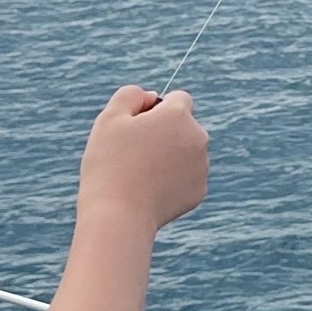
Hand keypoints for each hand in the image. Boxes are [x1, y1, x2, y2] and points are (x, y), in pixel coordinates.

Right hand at [77, 86, 209, 237]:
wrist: (118, 215)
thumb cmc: (110, 164)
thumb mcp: (109, 119)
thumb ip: (130, 95)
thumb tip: (152, 97)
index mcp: (179, 115)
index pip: (178, 99)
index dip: (156, 110)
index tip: (137, 127)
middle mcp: (198, 137)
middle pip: (183, 126)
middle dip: (164, 133)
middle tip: (134, 153)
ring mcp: (201, 166)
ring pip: (185, 152)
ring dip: (169, 156)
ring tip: (140, 173)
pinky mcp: (199, 191)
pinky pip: (186, 177)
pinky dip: (172, 180)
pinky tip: (150, 190)